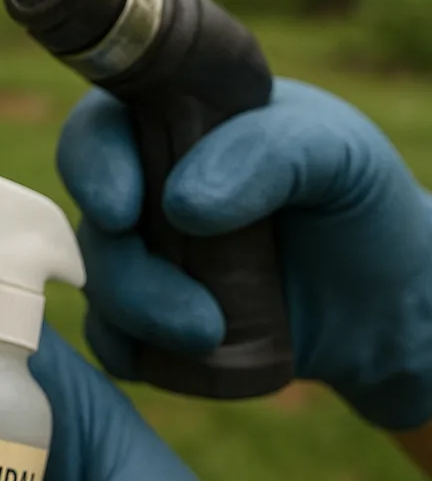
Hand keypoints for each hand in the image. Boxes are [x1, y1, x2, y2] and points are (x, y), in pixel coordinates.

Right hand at [60, 79, 431, 430]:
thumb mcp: (336, 153)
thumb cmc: (360, 202)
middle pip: (89, 218)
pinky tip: (187, 359)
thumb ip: (269, 153)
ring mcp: (142, 253)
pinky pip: (110, 340)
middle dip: (126, 270)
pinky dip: (135, 353)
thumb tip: (182, 203)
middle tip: (191, 311)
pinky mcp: (148, 317)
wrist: (391, 299)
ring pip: (97, 283)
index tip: (120, 211)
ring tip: (211, 336)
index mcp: (171, 121)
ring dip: (139, 316)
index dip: (93, 165)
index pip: (100, 129)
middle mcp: (143, 185)